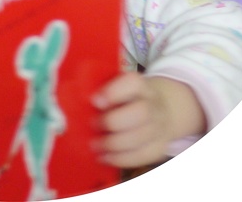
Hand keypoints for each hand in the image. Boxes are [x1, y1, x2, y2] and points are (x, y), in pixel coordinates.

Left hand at [91, 72, 205, 167]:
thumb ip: (104, 89)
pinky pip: (142, 156)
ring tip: (95, 145)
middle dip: (112, 121)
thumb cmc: (131, 98)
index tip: (95, 101)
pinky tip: (105, 157)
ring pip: (141, 137)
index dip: (114, 92)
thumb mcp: (121, 86)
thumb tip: (76, 100)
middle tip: (93, 125)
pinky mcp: (159, 147)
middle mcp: (154, 104)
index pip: (133, 83)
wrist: (164, 108)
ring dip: (113, 144)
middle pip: (140, 112)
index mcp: (142, 85)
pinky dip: (121, 159)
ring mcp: (160, 127)